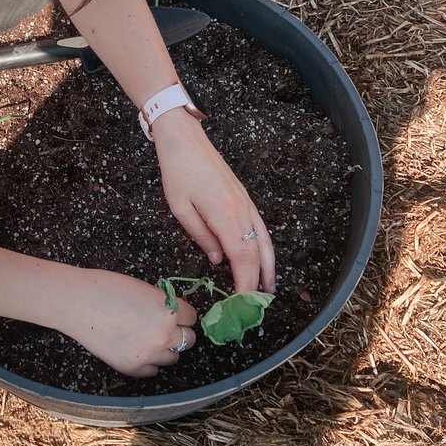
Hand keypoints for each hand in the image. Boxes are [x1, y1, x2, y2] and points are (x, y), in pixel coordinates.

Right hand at [59, 270, 197, 376]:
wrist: (78, 302)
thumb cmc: (107, 287)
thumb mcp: (144, 289)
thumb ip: (162, 304)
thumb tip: (173, 316)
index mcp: (168, 311)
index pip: (191, 317)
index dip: (181, 314)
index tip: (174, 313)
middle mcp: (164, 335)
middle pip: (188, 340)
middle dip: (178, 332)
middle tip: (161, 327)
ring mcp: (149, 354)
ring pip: (172, 357)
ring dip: (164, 348)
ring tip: (146, 338)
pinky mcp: (132, 368)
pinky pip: (152, 371)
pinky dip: (148, 362)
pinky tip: (136, 349)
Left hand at [152, 107, 276, 293]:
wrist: (185, 139)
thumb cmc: (178, 172)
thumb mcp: (180, 208)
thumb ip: (201, 236)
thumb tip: (217, 260)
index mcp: (225, 215)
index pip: (241, 258)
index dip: (245, 282)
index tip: (243, 303)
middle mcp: (242, 211)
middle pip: (255, 253)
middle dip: (256, 281)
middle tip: (255, 305)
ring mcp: (246, 204)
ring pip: (264, 241)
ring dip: (268, 266)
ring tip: (268, 289)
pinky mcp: (245, 198)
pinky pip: (261, 228)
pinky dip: (265, 247)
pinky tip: (263, 258)